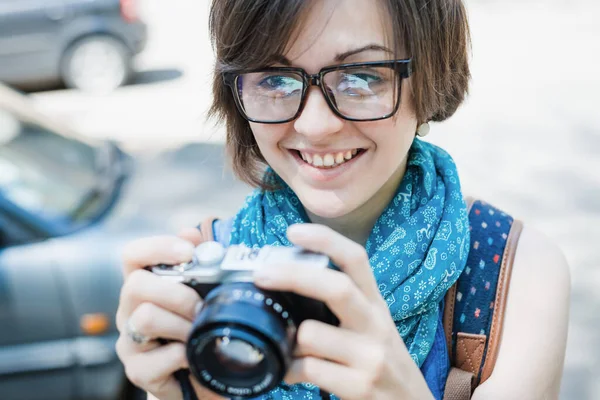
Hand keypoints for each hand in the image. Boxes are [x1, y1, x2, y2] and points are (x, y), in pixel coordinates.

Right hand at [115, 228, 224, 399]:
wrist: (204, 375)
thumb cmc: (200, 328)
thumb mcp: (203, 292)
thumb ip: (197, 262)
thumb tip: (192, 232)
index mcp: (145, 285)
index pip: (133, 255)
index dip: (158, 247)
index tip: (188, 252)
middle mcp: (130, 310)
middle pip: (136, 285)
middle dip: (178, 294)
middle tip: (202, 307)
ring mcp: (130, 342)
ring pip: (145, 318)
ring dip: (182, 324)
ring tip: (199, 332)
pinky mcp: (138, 372)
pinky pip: (157, 358)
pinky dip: (181, 355)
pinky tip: (191, 355)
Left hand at [253, 224, 433, 399]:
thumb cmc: (381, 362)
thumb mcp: (370, 327)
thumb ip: (340, 307)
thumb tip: (287, 284)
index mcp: (375, 304)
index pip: (356, 260)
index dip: (325, 240)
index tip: (293, 232)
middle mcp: (376, 324)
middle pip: (336, 287)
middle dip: (293, 275)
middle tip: (261, 274)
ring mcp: (371, 356)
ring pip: (311, 333)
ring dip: (288, 340)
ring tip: (285, 348)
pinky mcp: (361, 386)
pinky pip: (308, 369)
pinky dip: (289, 370)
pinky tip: (290, 373)